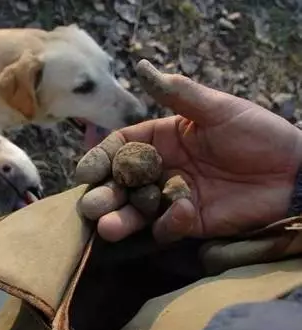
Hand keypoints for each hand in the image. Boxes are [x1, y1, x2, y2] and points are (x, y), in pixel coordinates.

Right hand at [76, 60, 301, 242]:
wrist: (295, 172)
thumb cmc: (257, 134)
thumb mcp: (217, 109)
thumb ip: (177, 93)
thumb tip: (139, 66)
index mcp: (161, 139)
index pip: (120, 147)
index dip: (100, 158)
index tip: (85, 172)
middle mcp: (160, 168)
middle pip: (121, 183)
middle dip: (104, 194)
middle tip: (91, 206)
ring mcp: (172, 196)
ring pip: (136, 210)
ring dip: (120, 219)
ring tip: (107, 227)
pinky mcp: (188, 222)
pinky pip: (168, 227)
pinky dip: (169, 223)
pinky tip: (184, 213)